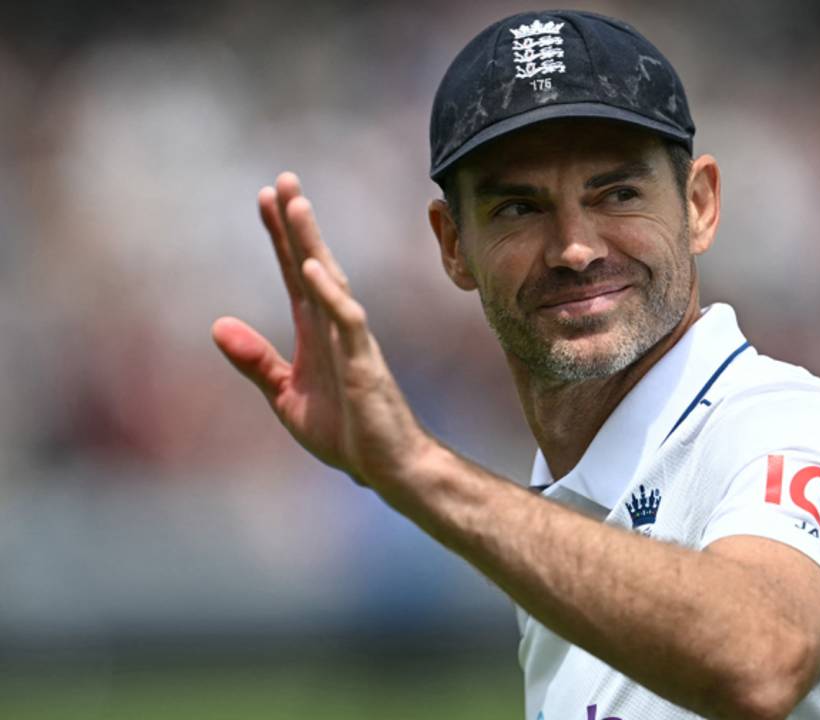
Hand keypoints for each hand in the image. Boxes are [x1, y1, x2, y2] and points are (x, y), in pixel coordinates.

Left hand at [211, 172, 429, 487]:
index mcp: (316, 332)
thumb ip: (255, 361)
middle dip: (296, 223)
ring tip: (297, 205)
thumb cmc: (346, 431)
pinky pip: (347, 319)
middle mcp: (335, 327)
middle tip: (283, 179)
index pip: (293, 274)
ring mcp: (352, 341)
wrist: (386, 467)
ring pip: (331, 281)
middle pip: (312, 264)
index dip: (279, 236)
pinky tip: (311, 267)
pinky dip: (330, 292)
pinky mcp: (364, 363)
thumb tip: (218, 325)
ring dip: (312, 243)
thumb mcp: (284, 396)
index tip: (265, 198)